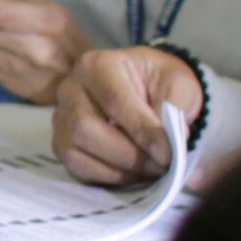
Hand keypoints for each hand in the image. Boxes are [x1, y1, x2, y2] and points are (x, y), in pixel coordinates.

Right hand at [48, 44, 203, 186]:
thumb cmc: (160, 82)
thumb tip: (168, 145)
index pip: (115, 101)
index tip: (168, 154)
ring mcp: (61, 117)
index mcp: (98, 65)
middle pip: (85, 128)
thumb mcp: (178, 84)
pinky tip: (132, 172)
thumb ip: (173, 110)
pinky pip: (77, 168)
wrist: (146, 86)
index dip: (141, 131)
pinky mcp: (61, 142)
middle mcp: (70, 88)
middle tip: (160, 164)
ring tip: (149, 168)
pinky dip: (108, 176)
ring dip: (118, 169)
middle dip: (127, 155)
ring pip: (77, 153)